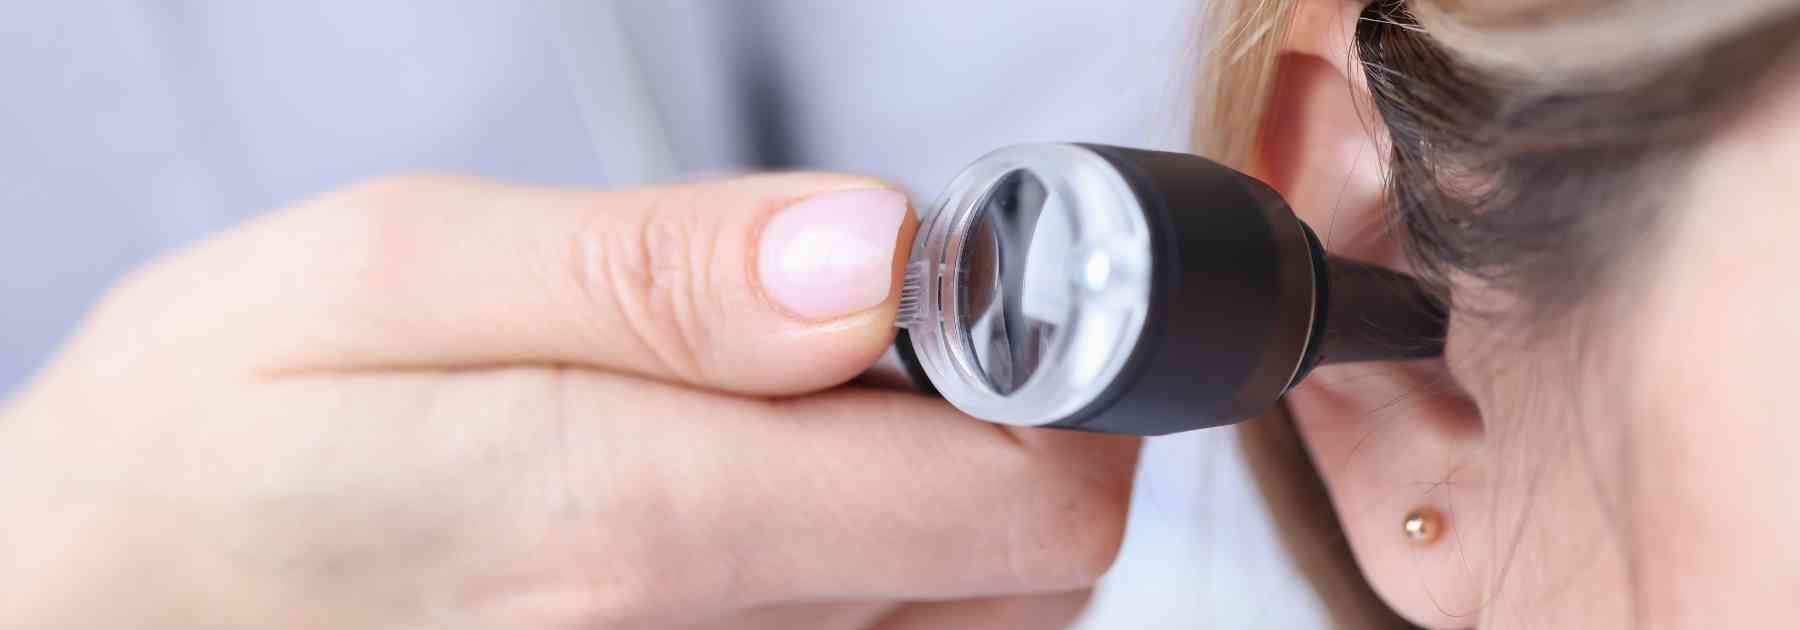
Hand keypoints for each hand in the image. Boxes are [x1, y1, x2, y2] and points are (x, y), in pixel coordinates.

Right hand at [0, 173, 1138, 628]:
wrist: (88, 623)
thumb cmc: (199, 452)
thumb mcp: (377, 278)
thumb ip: (643, 268)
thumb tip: (871, 254)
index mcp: (620, 522)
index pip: (1011, 494)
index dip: (1058, 373)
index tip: (984, 293)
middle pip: (1019, 568)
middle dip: (997, 428)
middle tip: (866, 341)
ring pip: (967, 626)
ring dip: (934, 510)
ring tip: (779, 423)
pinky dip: (873, 583)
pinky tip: (759, 516)